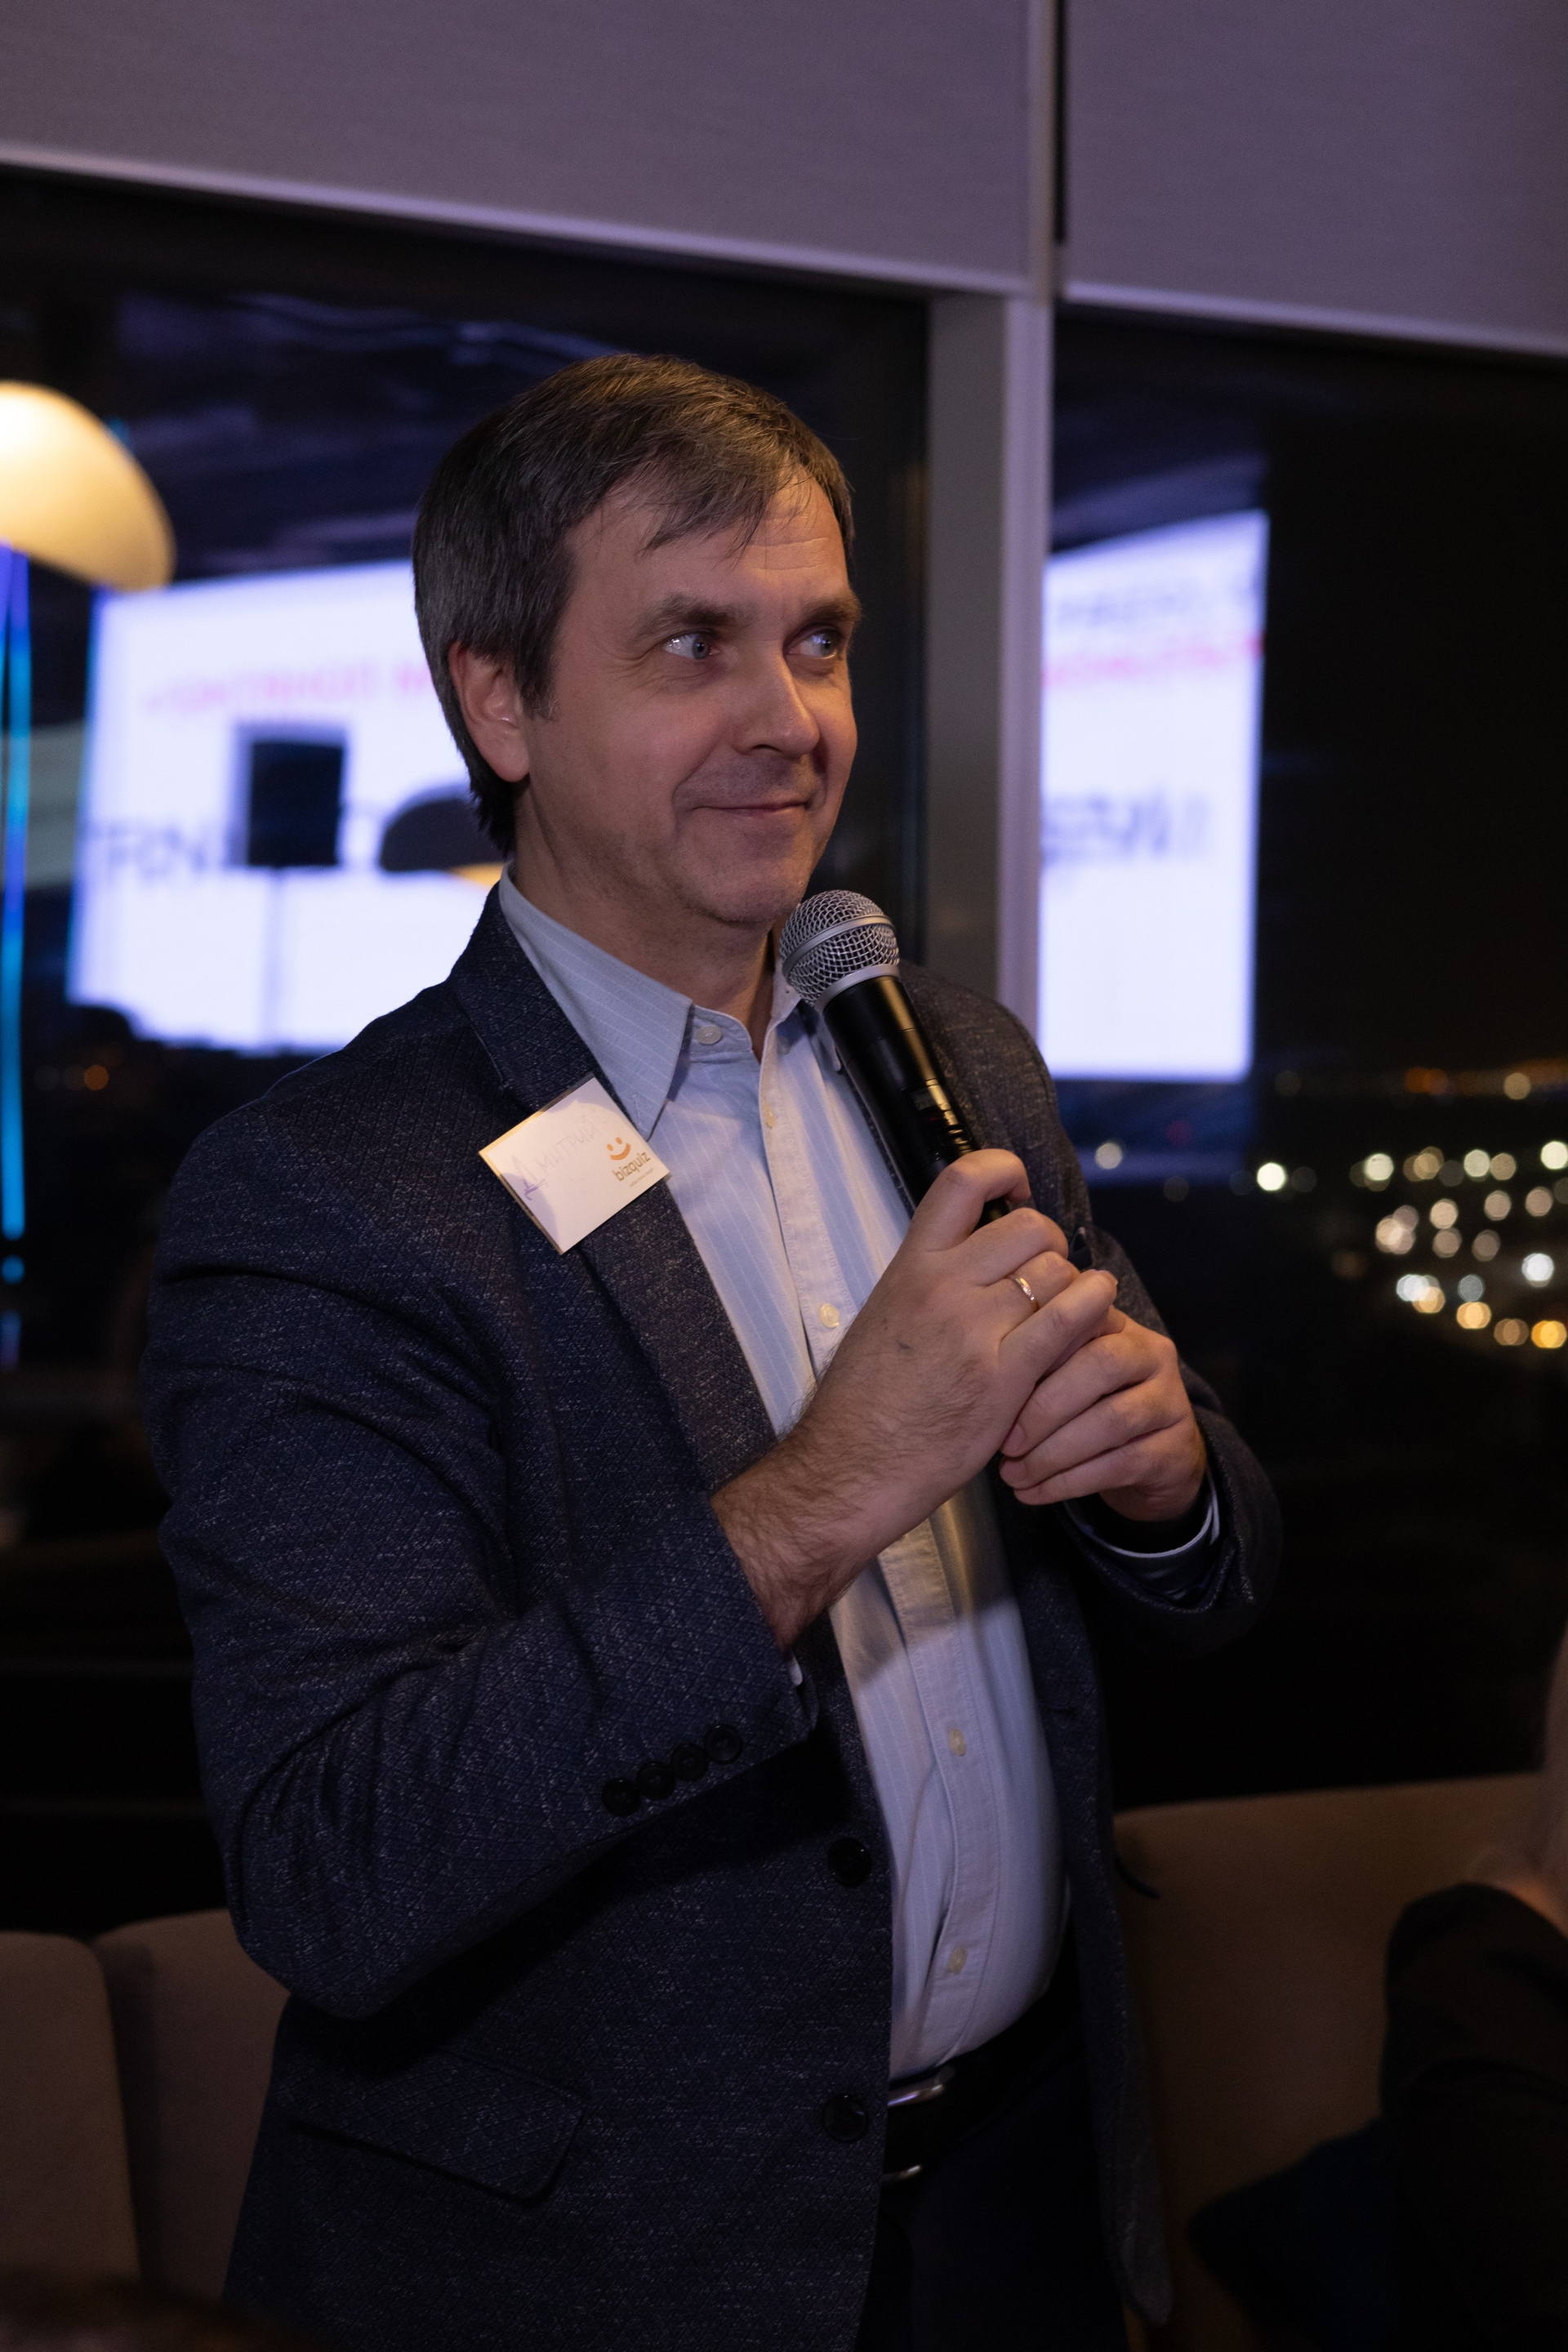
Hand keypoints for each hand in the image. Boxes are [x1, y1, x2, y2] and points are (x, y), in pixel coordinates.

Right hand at [712, 1151, 1117, 1646]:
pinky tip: (1095, 1318)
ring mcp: (974, 1330)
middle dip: (1052, 1245)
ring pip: (1058, 1272)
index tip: (1017, 1190)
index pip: (961, 1181)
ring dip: (1075, 1286)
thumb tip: (974, 1258)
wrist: (850, 1467)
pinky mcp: (1005, 1376)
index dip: (1002, 1170)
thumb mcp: (882, 1316)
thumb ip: (928, 1282)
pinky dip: (1093, 1311)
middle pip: (1030, 1227)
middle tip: (1048, 1275)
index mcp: (908, 1265)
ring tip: (1070, 1309)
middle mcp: (942, 1286)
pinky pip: (1070, 1321)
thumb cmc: (863, 1403)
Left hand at [996, 1307, 1205, 1521]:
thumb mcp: (1062, 1376)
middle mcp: (1150, 1353)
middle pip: (1100, 1366)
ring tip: (1012, 1474)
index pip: (1076, 1322)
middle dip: (1044, 1408)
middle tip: (1004, 1443)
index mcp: (1116, 1323)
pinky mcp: (1173, 1448)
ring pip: (1111, 1421)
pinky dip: (1069, 1481)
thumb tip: (977, 1376)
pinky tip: (1034, 1492)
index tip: (991, 1392)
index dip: (1034, 1356)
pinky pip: (1119, 1464)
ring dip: (1053, 1453)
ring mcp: (1170, 1400)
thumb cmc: (1090, 1407)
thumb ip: (1033, 1362)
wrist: (1152, 1459)